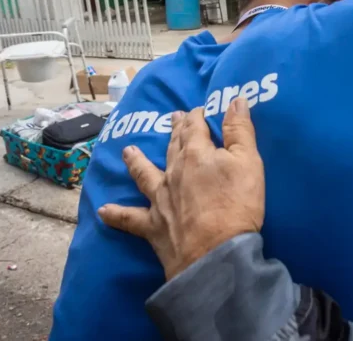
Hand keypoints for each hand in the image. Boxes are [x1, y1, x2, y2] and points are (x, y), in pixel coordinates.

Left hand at [98, 98, 264, 279]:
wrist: (215, 253)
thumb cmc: (237, 205)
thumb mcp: (248, 162)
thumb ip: (240, 130)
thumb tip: (236, 99)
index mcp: (196, 154)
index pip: (195, 127)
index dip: (197, 116)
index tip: (199, 110)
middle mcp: (173, 172)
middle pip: (173, 146)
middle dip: (175, 130)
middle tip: (173, 118)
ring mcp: (160, 199)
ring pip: (144, 175)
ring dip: (136, 162)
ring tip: (128, 152)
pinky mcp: (153, 225)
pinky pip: (130, 219)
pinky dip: (116, 214)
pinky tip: (103, 211)